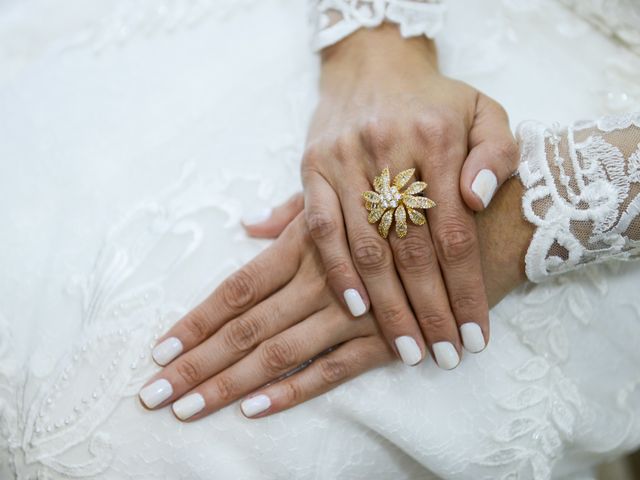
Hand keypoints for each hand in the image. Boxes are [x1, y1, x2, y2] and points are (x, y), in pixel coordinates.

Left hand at [138, 179, 531, 420]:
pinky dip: (297, 389)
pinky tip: (260, 409)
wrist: (498, 210)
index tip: (159, 349)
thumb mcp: (357, 189)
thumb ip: (297, 211)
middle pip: (246, 326)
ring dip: (232, 384)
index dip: (197, 318)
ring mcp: (356, 309)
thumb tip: (249, 224)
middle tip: (153, 396)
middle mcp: (322, 276)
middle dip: (198, 363)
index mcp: (309, 241)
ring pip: (280, 350)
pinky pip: (338, 367)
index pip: (238, 285)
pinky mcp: (392, 334)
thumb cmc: (419, 200)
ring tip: (188, 410)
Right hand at [298, 24, 518, 367]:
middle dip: (430, 310)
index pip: (455, 233)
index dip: (466, 290)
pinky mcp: (312, 169)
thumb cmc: (433, 99)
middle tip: (444, 355)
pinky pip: (319, 229)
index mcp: (438, 137)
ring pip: (368, 247)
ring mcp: (346, 161)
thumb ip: (496, 153)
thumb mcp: (483, 111)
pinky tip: (356, 307)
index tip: (476, 336)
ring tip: (408, 347)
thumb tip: (478, 198)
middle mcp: (389, 150)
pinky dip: (337, 271)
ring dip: (387, 304)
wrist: (373, 63)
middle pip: (413, 249)